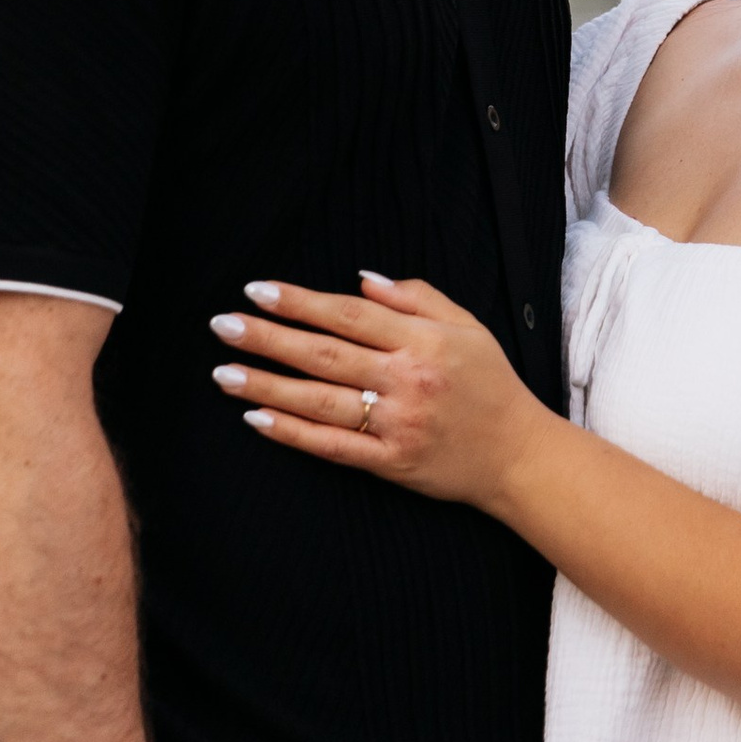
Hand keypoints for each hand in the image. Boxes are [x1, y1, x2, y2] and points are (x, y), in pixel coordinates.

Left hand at [210, 275, 538, 506]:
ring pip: (319, 400)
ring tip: (224, 372)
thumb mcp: (467, 325)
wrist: (518, 454)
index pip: (348, 315)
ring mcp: (396, 423)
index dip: (300, 301)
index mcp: (423, 341)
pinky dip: (292, 432)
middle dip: (268, 337)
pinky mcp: (390, 461)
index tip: (257, 289)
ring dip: (267, 385)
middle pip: (324, 354)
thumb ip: (416, 297)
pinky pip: (331, 446)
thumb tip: (361, 280)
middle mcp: (406, 380)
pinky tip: (256, 418)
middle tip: (222, 325)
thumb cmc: (490, 384)